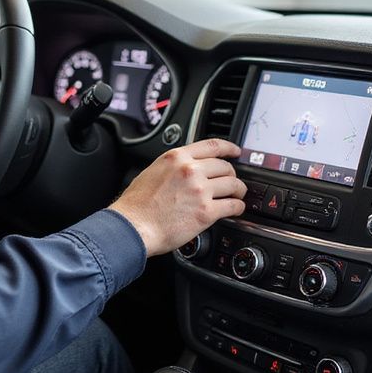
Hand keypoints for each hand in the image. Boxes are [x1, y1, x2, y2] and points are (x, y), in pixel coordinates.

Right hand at [110, 138, 245, 256]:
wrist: (133, 226)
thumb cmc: (136, 205)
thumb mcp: (152, 172)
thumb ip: (173, 167)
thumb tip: (186, 170)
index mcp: (176, 158)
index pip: (212, 146)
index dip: (229, 148)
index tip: (235, 152)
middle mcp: (190, 170)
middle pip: (225, 166)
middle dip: (231, 175)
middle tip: (231, 183)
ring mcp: (200, 190)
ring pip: (234, 185)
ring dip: (238, 191)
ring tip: (236, 197)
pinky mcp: (206, 211)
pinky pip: (233, 206)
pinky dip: (238, 208)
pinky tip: (235, 210)